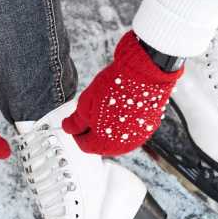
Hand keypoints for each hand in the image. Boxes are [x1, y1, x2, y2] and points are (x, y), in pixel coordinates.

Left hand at [62, 32, 182, 155]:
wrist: (143, 73)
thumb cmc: (115, 87)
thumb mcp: (85, 104)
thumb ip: (75, 122)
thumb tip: (68, 127)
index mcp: (103, 143)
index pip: (84, 145)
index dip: (77, 133)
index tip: (77, 122)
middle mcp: (122, 145)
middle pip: (101, 144)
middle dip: (93, 131)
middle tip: (91, 113)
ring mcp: (138, 137)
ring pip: (117, 138)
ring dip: (109, 128)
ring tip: (106, 108)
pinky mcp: (149, 127)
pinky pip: (131, 131)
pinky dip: (124, 123)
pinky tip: (120, 108)